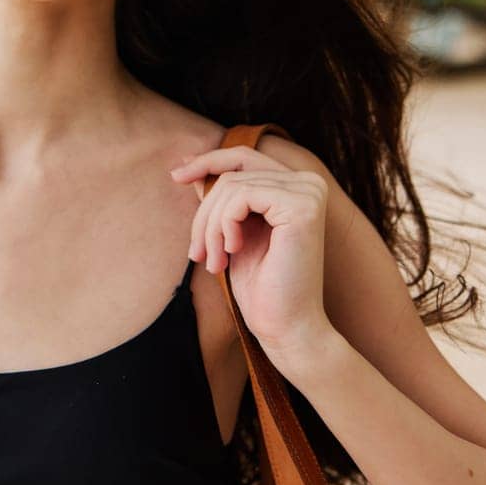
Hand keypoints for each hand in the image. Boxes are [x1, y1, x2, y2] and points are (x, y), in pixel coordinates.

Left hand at [169, 145, 336, 368]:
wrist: (285, 327)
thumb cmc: (261, 286)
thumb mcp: (232, 232)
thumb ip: (220, 199)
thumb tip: (190, 165)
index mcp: (296, 186)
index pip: (243, 158)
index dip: (207, 162)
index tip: (176, 175)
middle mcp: (309, 182)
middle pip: (233, 173)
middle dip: (205, 212)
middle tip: (196, 253)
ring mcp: (309, 192)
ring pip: (232, 186)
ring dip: (210, 227)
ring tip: (212, 261)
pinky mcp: (302, 206)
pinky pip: (241, 195)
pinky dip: (224, 225)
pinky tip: (232, 252)